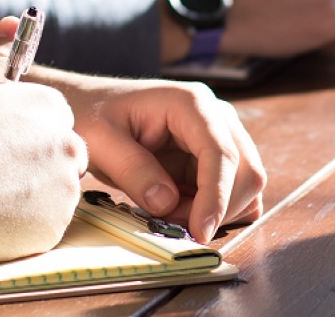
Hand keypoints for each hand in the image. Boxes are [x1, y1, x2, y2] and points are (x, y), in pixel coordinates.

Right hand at [0, 18, 87, 264]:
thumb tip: (12, 20)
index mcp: (50, 107)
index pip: (54, 120)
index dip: (25, 134)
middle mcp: (67, 144)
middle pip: (62, 156)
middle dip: (36, 164)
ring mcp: (64, 187)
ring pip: (55, 191)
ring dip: (32, 194)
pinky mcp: (55, 226)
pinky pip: (46, 224)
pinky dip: (26, 224)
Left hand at [27, 69, 266, 244]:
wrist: (88, 106)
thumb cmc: (92, 115)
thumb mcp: (100, 141)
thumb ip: (133, 170)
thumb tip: (167, 203)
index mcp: (190, 103)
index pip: (221, 152)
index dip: (216, 196)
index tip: (199, 231)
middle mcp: (215, 115)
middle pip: (246, 170)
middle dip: (217, 207)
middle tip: (172, 224)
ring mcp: (218, 135)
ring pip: (244, 184)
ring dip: (215, 211)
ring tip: (169, 213)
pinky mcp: (213, 157)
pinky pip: (233, 191)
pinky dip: (215, 210)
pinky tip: (182, 210)